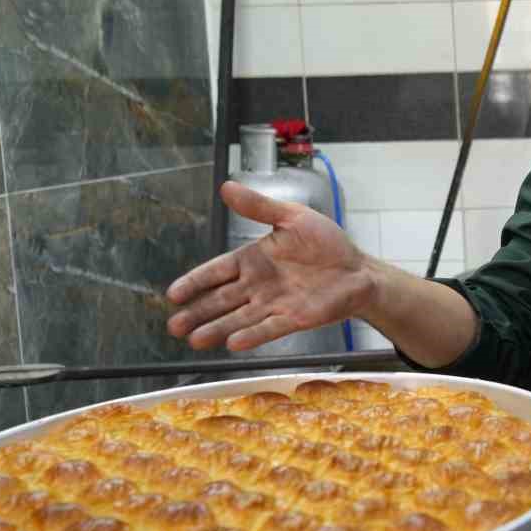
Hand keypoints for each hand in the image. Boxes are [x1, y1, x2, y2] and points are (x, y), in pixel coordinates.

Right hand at [166, 180, 372, 350]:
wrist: (358, 269)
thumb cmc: (326, 244)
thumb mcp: (292, 217)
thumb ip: (258, 207)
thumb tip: (226, 186)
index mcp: (253, 259)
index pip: (216, 272)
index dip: (195, 282)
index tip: (173, 294)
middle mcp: (258, 285)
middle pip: (221, 300)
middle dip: (197, 313)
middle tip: (173, 326)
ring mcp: (274, 304)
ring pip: (239, 318)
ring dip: (216, 329)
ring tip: (194, 340)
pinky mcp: (294, 318)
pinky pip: (269, 328)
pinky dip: (252, 335)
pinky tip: (233, 343)